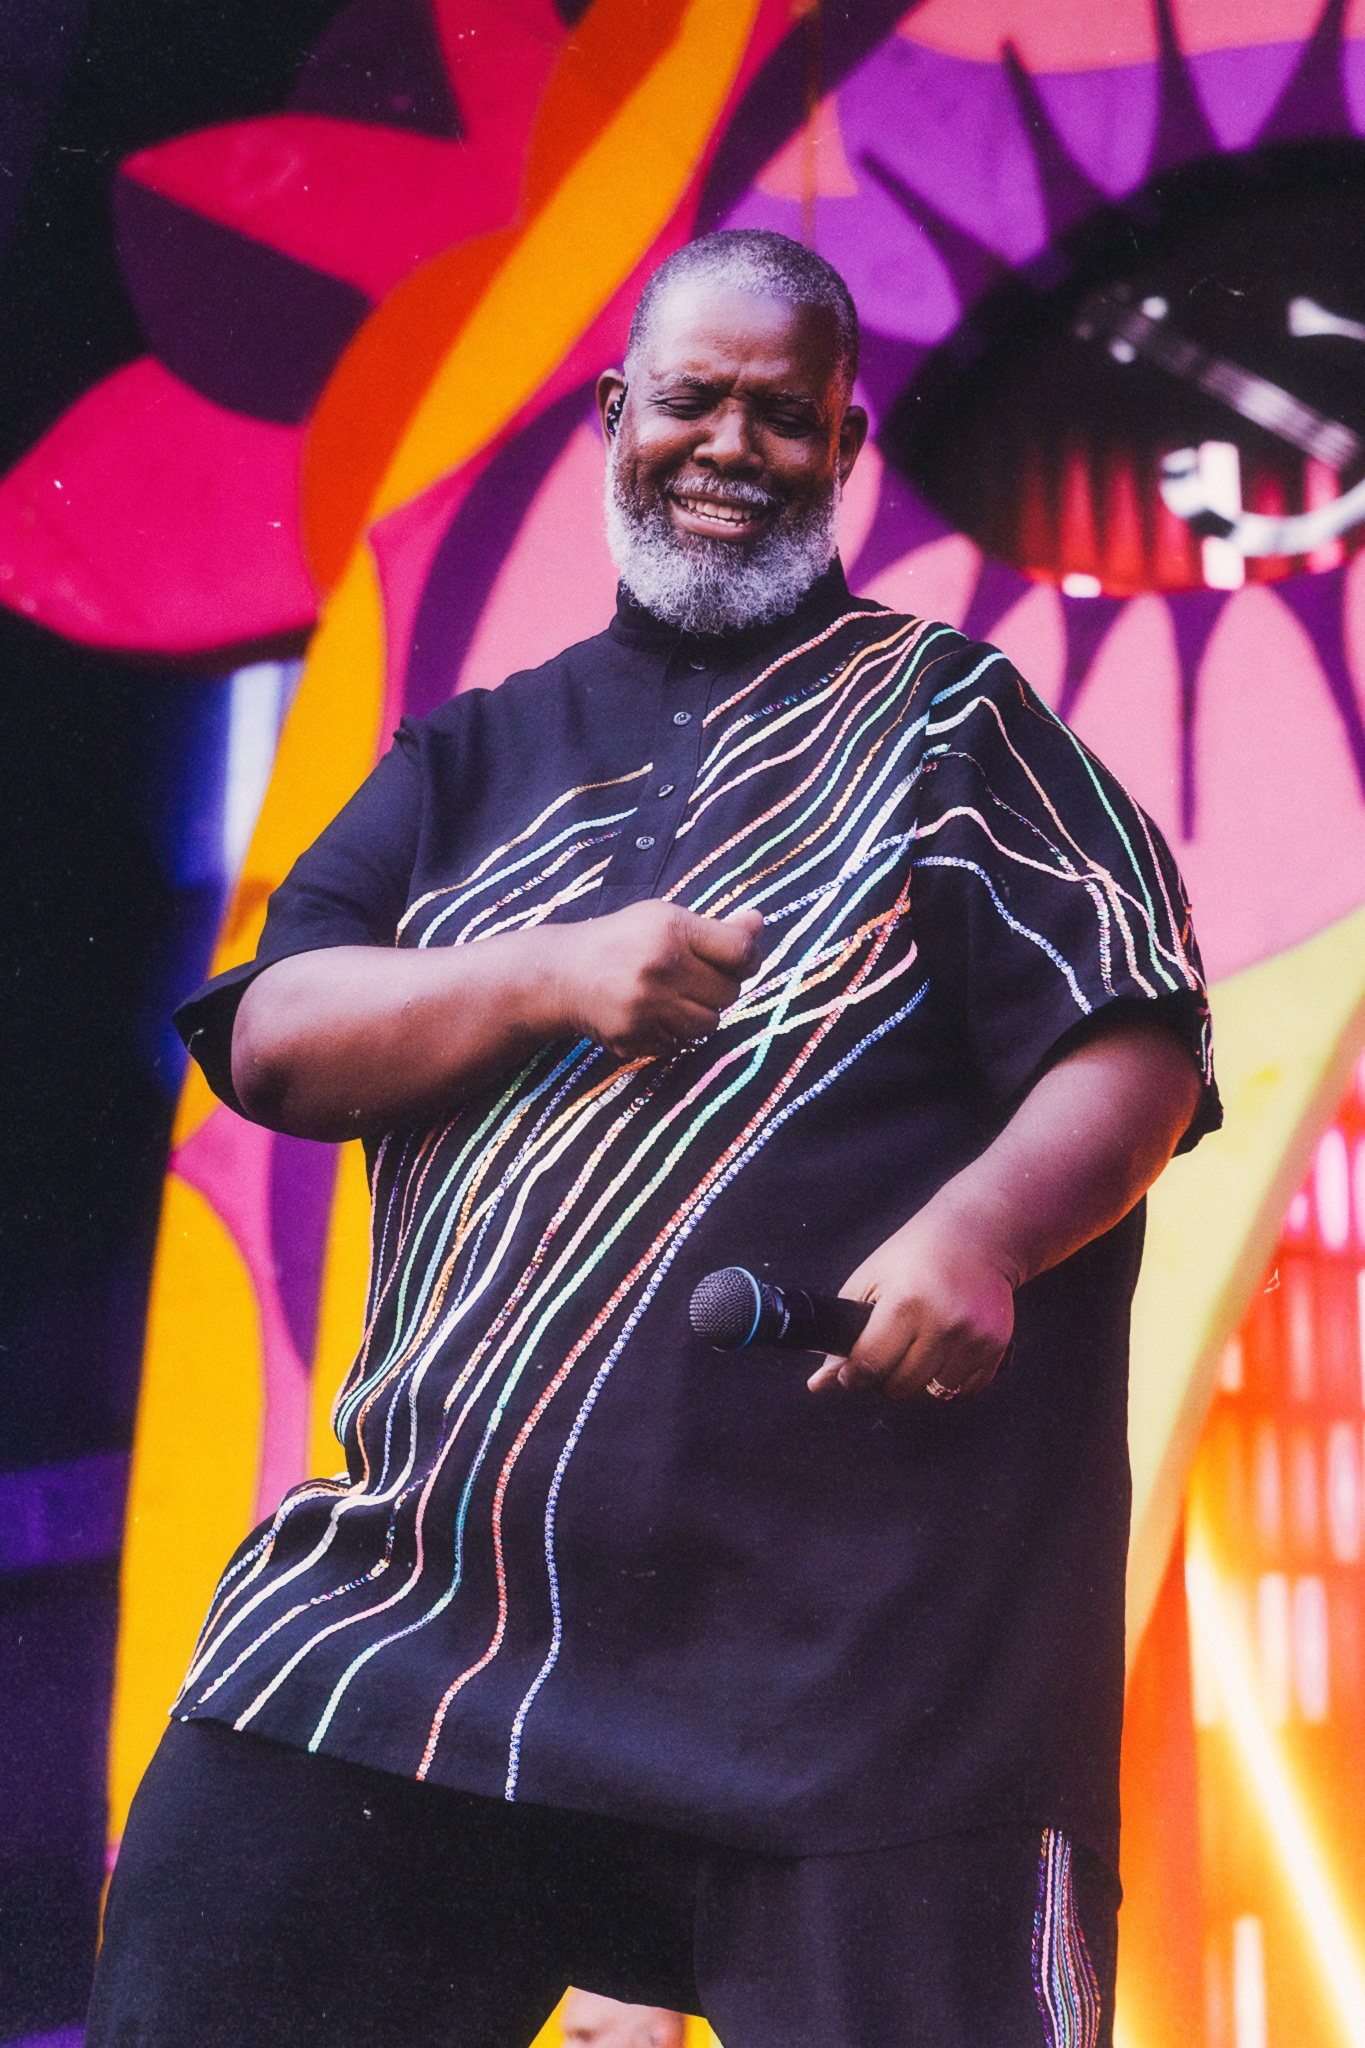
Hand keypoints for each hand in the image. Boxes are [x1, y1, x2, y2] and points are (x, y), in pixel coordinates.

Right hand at [543, 900, 762, 1059]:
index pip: (740, 952)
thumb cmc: (624, 941)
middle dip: (718, 988)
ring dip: (699, 1014)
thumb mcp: (666, 920)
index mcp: (671, 929)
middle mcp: (659, 966)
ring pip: (708, 1025)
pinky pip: (680, 1045)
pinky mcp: (632, 1036)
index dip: (748, 958)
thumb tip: (759, 923)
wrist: (563, 974)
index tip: (739, 960)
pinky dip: (673, 1033)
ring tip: (674, 998)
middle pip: (728, 993)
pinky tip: (652, 1014)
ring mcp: (644, 1006)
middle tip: (694, 978)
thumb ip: (716, 928)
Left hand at [807, 1198, 1015, 1402]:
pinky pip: (963, 1391)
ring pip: (931, 1395)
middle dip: (883, 1379)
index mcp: (905, 1303)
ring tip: (912, 1354)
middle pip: (900, 1386)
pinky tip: (940, 1357)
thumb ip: (843, 1335)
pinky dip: (946, 1384)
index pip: (869, 1365)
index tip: (849, 1374)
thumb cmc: (917, 1254)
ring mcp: (973, 1337)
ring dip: (915, 1384)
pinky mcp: (996, 1346)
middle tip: (884, 1357)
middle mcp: (943, 1323)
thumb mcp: (870, 1280)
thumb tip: (821, 1384)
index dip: (852, 1377)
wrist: (978, 1236)